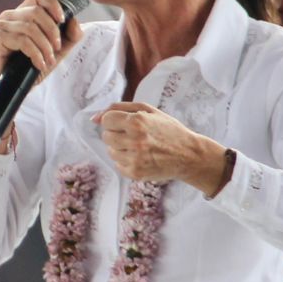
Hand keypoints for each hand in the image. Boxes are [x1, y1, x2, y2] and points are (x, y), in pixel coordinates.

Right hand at [0, 0, 83, 90]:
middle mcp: (11, 15)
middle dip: (52, 31)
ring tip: (48, 60)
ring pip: (30, 27)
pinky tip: (39, 64)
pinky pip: (22, 40)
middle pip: (36, 11)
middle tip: (56, 49)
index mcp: (24, 12)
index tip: (62, 20)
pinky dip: (35, 54)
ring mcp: (2, 25)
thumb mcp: (58, 50)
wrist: (15, 88)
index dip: (53, 3)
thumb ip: (70, 35)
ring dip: (44, 46)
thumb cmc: (33, 66)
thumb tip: (74, 21)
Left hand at [94, 102, 226, 194]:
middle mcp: (135, 140)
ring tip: (139, 146)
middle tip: (134, 135)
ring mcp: (135, 159)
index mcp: (137, 121)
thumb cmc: (168, 129)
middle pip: (106, 136)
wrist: (188, 155)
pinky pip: (117, 165)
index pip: (106, 120)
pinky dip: (125, 160)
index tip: (126, 123)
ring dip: (120, 148)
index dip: (115, 121)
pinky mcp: (135, 173)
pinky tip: (141, 157)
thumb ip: (119, 108)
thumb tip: (94, 118)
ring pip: (110, 151)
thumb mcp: (148, 110)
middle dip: (116, 133)